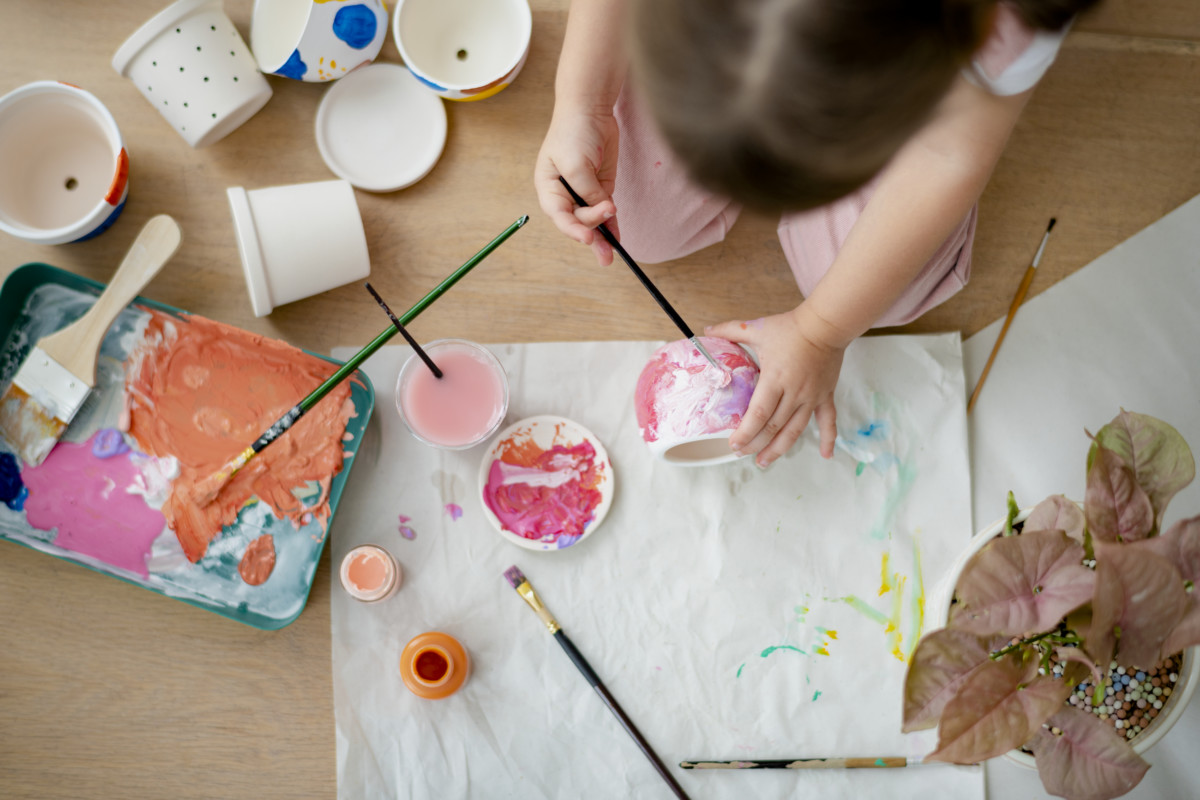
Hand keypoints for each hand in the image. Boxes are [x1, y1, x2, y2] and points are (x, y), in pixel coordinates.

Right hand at [534, 106, 620, 264]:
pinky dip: (611, 225)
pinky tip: (617, 241)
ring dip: (602, 237)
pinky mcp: (601, 188)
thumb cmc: (574, 132)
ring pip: (592, 221)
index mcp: (548, 188)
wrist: (590, 108)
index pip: (559, 215)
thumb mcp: (576, 163)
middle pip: (577, 221)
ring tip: (611, 255)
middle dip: (592, 234)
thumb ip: (587, 190)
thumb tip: (603, 211)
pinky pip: (605, 212)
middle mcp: (564, 194)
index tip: (587, 237)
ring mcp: (583, 192)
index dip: (573, 229)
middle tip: (607, 247)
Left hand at [706, 307, 845, 466]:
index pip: (759, 413)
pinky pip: (828, 421)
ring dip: (779, 449)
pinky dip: (828, 439)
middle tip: (741, 453)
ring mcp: (811, 397)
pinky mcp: (825, 396)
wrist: (826, 324)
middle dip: (756, 444)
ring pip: (795, 430)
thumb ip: (731, 331)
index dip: (746, 432)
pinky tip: (825, 455)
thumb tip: (705, 330)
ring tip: (764, 461)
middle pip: (774, 427)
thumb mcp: (757, 328)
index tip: (733, 444)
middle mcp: (794, 392)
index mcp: (775, 379)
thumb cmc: (791, 327)